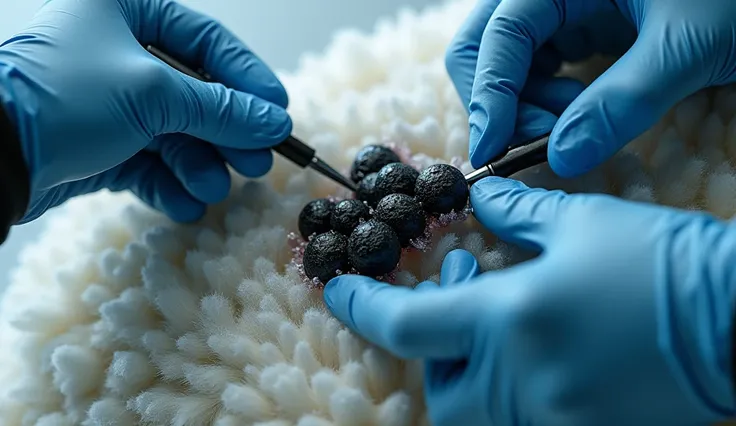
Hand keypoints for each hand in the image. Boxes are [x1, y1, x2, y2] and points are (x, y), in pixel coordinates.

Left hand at [0, 0, 290, 222]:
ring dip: (199, 165)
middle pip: (195, 93)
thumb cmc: (65, 99)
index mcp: (126, 11)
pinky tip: (183, 205)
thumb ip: (221, 108)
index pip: (207, 42)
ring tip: (212, 190)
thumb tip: (276, 121)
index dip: (248, 79)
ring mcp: (108, 102)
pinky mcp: (98, 145)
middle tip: (256, 163)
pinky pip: (148, 162)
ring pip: (175, 133)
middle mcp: (118, 52)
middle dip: (227, 133)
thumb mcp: (153, 95)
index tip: (278, 114)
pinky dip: (168, 184)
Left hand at [322, 177, 735, 425]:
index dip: (360, 309)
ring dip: (465, 368)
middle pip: (436, 386)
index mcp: (510, 322)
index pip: (404, 326)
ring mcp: (552, 416)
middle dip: (429, 343)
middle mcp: (520, 381)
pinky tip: (533, 345)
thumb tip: (484, 200)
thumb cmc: (662, 262)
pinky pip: (521, 418)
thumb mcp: (582, 222)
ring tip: (495, 316)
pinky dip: (507, 386)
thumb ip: (517, 214)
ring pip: (475, 412)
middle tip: (455, 290)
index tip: (338, 293)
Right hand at [445, 0, 735, 175]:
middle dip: (497, 101)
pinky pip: (533, 68)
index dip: (489, 96)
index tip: (492, 152)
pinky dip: (539, 101)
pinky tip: (574, 111)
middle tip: (537, 142)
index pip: (500, 35)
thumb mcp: (685, 46)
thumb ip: (622, 102)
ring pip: (504, 62)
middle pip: (484, 45)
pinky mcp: (575, 28)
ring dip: (520, 105)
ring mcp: (560, 8)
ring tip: (569, 125)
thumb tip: (561, 159)